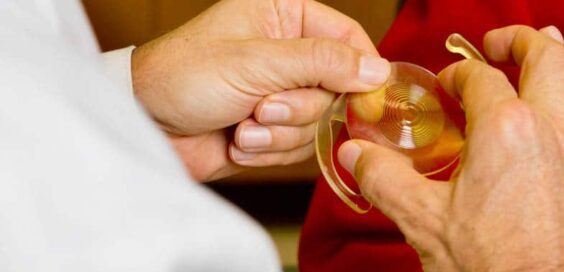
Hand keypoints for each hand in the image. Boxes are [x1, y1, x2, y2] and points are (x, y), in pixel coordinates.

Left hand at [131, 0, 389, 180]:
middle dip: (297, 107)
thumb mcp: (257, 61)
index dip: (361, 70)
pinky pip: (297, 147)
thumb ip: (322, 63)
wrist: (143, 125)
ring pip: (317, 122)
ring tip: (241, 123)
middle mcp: (288, 51)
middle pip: (336, 87)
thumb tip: (377, 70)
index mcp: (285, 15)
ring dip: (278, 132)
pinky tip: (236, 140)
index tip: (367, 101)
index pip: (348, 36)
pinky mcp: (271, 128)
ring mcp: (280, 91)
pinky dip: (267, 149)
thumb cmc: (184, 76)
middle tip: (261, 106)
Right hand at [337, 25, 563, 270]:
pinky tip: (525, 145)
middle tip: (499, 42)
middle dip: (524, 40)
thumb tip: (358, 156)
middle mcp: (550, 134)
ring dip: (541, 78)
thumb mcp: (424, 220)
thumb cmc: (495, 266)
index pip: (482, 78)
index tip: (445, 85)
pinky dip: (548, 119)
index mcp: (507, 131)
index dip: (458, 74)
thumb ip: (385, 178)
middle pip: (551, 59)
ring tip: (518, 78)